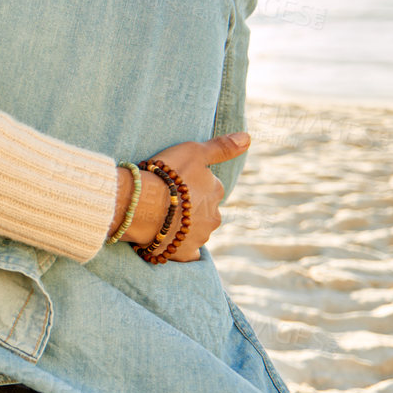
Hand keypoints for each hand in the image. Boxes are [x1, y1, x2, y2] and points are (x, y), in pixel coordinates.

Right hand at [113, 132, 249, 260]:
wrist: (143, 204)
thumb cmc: (167, 175)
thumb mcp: (194, 151)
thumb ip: (222, 147)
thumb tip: (248, 138)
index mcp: (216, 191)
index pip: (210, 187)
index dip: (192, 184)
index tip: (176, 183)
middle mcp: (214, 216)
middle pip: (206, 211)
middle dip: (192, 209)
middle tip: (168, 202)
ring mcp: (200, 236)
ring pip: (196, 231)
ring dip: (184, 227)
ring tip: (162, 220)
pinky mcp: (185, 253)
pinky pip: (187, 254)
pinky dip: (181, 250)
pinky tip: (169, 244)